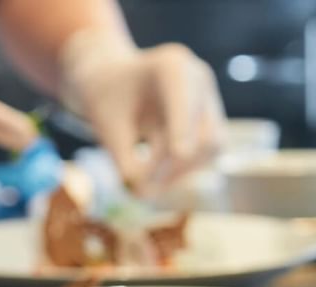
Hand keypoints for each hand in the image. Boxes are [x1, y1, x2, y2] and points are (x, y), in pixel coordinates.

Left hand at [61, 30, 225, 193]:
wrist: (114, 84)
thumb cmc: (106, 98)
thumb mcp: (104, 126)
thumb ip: (122, 158)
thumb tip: (143, 193)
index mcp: (171, 65)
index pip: (183, 94)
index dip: (184, 123)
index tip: (179, 153)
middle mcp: (199, 80)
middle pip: (203, 130)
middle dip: (173, 163)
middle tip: (139, 187)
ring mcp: (209, 102)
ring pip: (211, 148)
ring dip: (177, 173)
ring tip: (142, 184)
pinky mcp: (211, 124)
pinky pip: (206, 157)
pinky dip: (180, 173)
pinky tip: (156, 177)